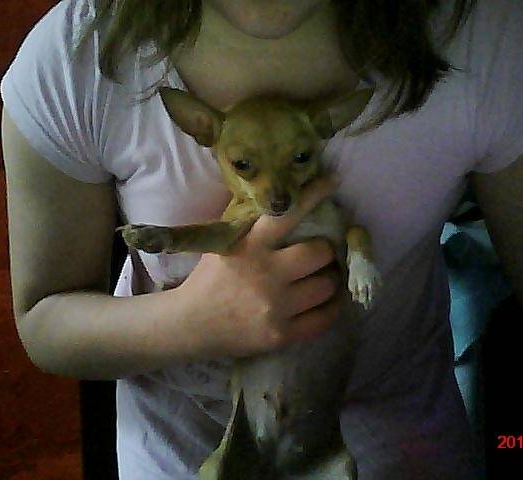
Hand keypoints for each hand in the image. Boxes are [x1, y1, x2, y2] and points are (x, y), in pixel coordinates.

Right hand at [175, 175, 342, 357]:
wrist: (190, 325)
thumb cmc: (209, 280)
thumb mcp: (222, 244)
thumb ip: (250, 225)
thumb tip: (280, 197)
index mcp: (250, 247)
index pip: (286, 215)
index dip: (313, 195)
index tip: (333, 181)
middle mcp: (266, 274)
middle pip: (319, 254)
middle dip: (326, 251)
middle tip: (323, 253)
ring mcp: (275, 307)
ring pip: (326, 286)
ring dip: (330, 279)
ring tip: (324, 277)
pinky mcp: (281, 334)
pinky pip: (323, 319)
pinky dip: (330, 308)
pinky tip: (326, 302)